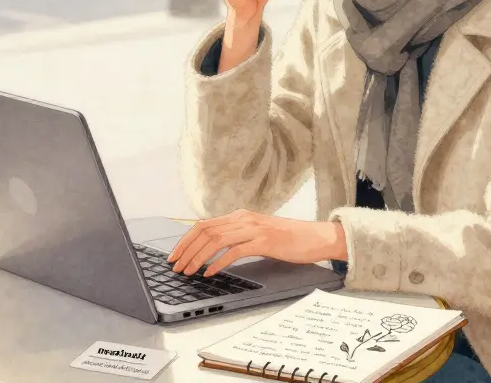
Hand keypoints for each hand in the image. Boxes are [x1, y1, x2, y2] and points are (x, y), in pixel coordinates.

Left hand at [167, 209, 346, 277]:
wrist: (315, 237)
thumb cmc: (288, 239)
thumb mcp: (258, 233)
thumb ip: (238, 235)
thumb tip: (213, 248)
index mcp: (240, 215)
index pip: (204, 224)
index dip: (185, 240)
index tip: (175, 255)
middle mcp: (244, 218)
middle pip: (205, 231)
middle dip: (186, 250)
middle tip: (175, 266)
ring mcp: (254, 229)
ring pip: (216, 240)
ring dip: (198, 257)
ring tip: (188, 271)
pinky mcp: (264, 242)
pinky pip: (234, 252)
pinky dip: (218, 263)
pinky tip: (210, 273)